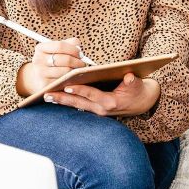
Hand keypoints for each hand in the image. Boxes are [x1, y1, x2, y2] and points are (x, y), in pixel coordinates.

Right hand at [16, 38, 85, 96]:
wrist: (38, 77)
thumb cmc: (52, 61)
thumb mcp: (58, 50)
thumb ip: (70, 44)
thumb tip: (78, 48)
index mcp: (41, 48)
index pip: (60, 46)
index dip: (74, 49)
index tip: (80, 54)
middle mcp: (38, 60)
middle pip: (66, 59)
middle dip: (78, 62)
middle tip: (82, 64)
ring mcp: (40, 73)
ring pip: (66, 71)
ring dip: (76, 71)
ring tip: (79, 71)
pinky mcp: (45, 85)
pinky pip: (63, 82)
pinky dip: (71, 80)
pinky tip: (73, 78)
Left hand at [44, 72, 160, 116]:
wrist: (142, 103)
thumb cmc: (138, 91)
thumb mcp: (138, 84)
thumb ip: (133, 81)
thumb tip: (129, 76)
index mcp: (111, 102)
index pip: (92, 95)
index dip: (80, 90)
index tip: (67, 86)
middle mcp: (101, 109)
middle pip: (79, 103)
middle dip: (63, 99)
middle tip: (47, 94)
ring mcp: (97, 111)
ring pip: (76, 105)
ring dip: (62, 101)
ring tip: (47, 96)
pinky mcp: (95, 110)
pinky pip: (79, 106)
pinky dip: (68, 101)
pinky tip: (58, 97)